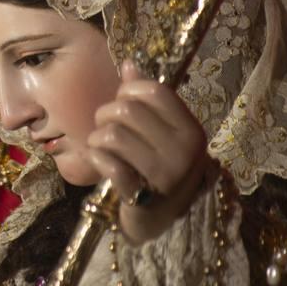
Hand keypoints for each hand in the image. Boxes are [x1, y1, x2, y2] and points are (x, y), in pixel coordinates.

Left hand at [88, 60, 212, 244]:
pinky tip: (97, 160)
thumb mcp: (160, 134)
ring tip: (101, 146)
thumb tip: (129, 64)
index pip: (156, 91)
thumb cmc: (158, 169)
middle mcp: (184, 152)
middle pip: (128, 109)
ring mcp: (164, 176)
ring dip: (97, 138)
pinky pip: (106, 162)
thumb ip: (146, 100)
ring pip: (113, 134)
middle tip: (105, 127)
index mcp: (191, 131)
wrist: (160, 221)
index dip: (129, 90)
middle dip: (106, 114)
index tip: (122, 102)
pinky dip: (94, 157)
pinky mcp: (141, 196)